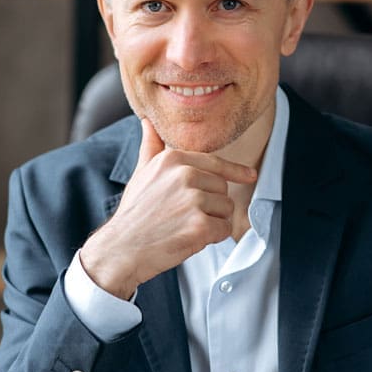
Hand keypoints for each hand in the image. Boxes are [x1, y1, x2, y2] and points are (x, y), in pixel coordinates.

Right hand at [79, 118, 256, 298]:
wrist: (121, 248)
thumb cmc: (133, 214)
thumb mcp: (141, 174)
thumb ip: (151, 147)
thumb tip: (148, 123)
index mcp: (173, 159)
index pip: (215, 162)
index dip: (234, 171)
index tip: (249, 175)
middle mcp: (185, 175)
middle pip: (222, 187)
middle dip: (212, 203)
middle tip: (185, 215)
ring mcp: (193, 200)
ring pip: (226, 208)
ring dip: (213, 221)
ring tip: (185, 226)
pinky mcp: (200, 225)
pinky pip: (224, 229)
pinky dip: (213, 237)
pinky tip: (190, 238)